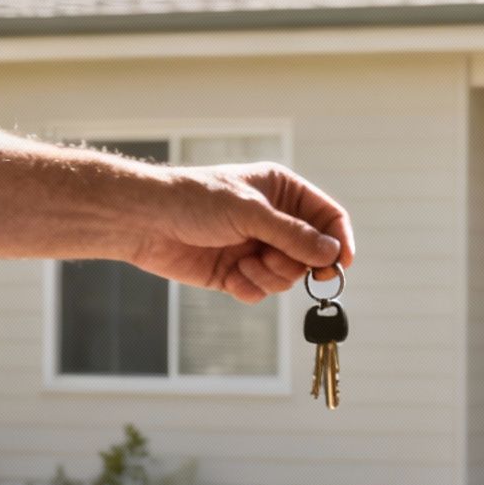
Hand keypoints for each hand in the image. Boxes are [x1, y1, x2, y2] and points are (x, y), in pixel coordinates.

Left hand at [131, 162, 355, 301]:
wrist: (145, 221)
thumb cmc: (195, 201)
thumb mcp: (251, 213)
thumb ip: (294, 235)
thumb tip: (332, 254)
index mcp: (282, 192)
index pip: (328, 218)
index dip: (339, 241)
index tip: (338, 266)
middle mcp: (274, 220)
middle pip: (312, 254)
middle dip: (295, 264)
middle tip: (272, 261)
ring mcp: (256, 247)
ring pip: (288, 277)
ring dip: (269, 276)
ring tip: (243, 265)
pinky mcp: (237, 272)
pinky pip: (262, 291)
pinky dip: (249, 288)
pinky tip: (229, 277)